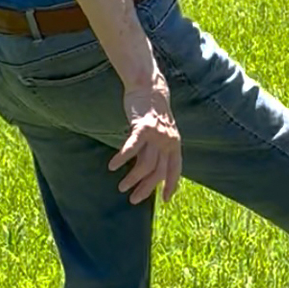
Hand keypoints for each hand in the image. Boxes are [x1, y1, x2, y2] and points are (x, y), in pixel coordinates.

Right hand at [108, 68, 181, 204]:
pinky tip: (113, 166)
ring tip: (122, 187)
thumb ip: (155, 150)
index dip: (171, 185)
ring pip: (146, 165)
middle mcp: (169, 141)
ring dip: (133, 179)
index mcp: (175, 144)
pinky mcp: (145, 127)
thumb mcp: (159, 133)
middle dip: (147, 189)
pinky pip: (133, 147)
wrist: (149, 87)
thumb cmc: (152, 112)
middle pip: (158, 172)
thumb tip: (145, 170)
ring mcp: (158, 135)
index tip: (165, 200)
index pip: (175, 170)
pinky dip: (123, 158)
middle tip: (134, 200)